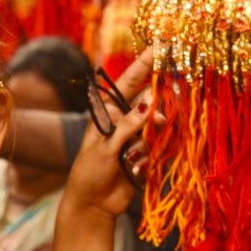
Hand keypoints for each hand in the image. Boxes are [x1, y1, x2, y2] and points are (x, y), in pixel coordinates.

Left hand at [64, 50, 155, 220]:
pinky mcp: (147, 153)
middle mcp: (125, 118)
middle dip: (159, 105)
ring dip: (150, 140)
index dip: (145, 63)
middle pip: (150, 100)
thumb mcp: (104, 147)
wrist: (93, 205)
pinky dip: (152, 156)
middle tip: (161, 116)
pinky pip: (160, 145)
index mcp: (108, 110)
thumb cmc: (89, 172)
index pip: (130, 81)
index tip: (161, 46)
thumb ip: (129, 125)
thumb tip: (150, 103)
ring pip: (158, 124)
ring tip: (132, 158)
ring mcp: (137, 135)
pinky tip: (136, 168)